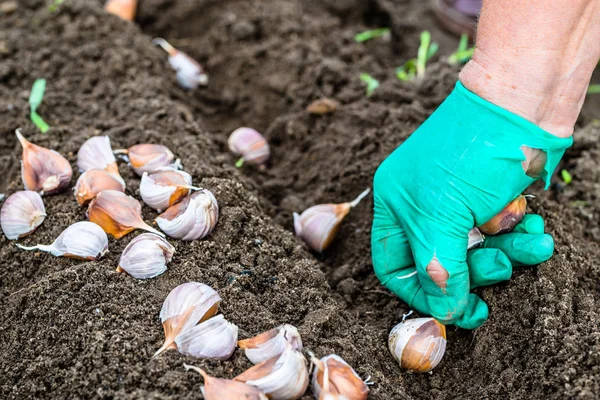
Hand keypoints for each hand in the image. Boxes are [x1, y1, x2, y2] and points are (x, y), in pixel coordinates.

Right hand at [371, 81, 571, 328]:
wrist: (523, 100)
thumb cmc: (470, 151)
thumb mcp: (443, 215)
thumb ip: (440, 268)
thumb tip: (445, 312)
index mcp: (394, 204)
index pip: (393, 266)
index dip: (421, 293)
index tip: (455, 309)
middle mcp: (421, 204)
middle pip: (439, 262)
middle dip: (474, 272)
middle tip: (501, 268)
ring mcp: (457, 200)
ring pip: (476, 251)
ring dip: (507, 256)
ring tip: (534, 246)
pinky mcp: (490, 196)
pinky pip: (500, 234)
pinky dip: (520, 237)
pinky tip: (535, 227)